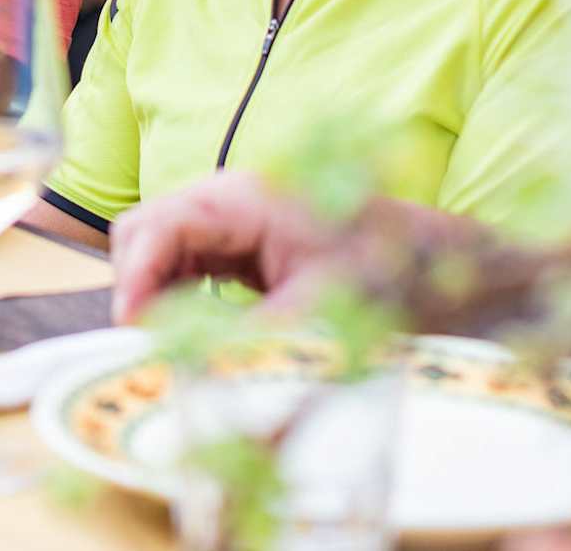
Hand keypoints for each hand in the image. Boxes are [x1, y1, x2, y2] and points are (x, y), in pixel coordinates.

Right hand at [113, 173, 558, 334]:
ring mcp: (235, 213)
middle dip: (136, 284)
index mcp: (243, 199)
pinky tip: (194, 329)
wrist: (441, 260)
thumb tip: (189, 375)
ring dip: (155, 291)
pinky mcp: (243, 236)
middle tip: (146, 344)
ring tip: (167, 343)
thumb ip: (245, 343)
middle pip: (146, 230)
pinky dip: (178, 293)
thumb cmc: (388, 274)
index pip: (157, 228)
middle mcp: (230, 195)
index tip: (130, 332)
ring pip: (161, 245)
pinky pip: (189, 259)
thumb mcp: (313, 315)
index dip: (135, 280)